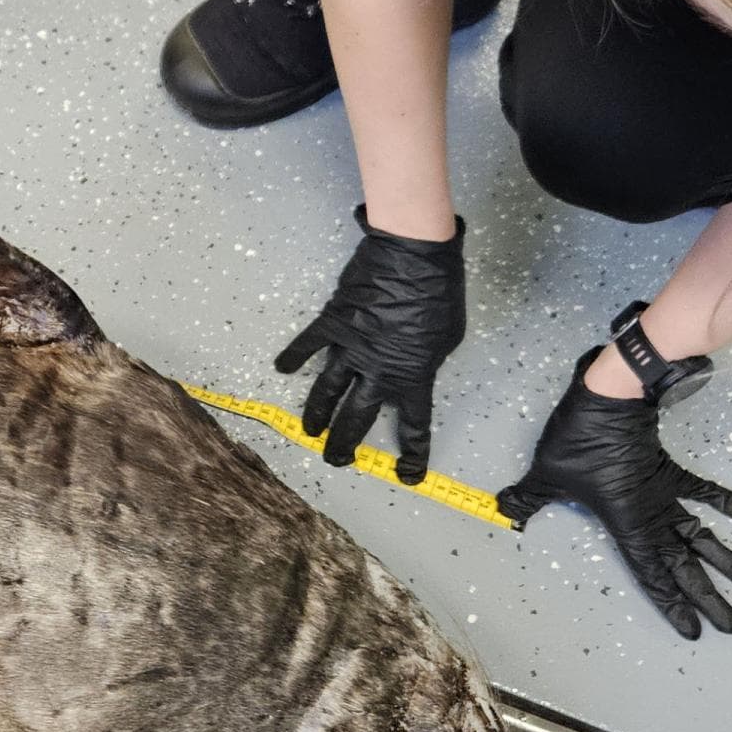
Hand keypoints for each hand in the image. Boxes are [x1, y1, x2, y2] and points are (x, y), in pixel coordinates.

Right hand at [274, 211, 464, 480]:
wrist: (412, 256)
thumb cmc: (439, 294)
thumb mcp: (448, 337)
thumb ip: (428, 361)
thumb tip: (412, 366)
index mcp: (412, 377)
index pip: (413, 426)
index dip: (412, 454)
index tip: (408, 475)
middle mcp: (376, 371)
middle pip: (356, 418)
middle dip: (345, 444)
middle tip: (337, 459)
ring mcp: (349, 348)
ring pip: (327, 392)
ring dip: (316, 415)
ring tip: (310, 432)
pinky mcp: (332, 323)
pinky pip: (307, 345)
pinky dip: (294, 357)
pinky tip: (283, 369)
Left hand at [498, 359, 731, 637]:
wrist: (609, 398)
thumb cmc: (577, 438)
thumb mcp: (546, 474)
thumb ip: (528, 498)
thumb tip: (505, 510)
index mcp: (626, 524)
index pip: (652, 574)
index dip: (671, 603)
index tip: (693, 631)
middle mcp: (652, 516)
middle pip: (686, 566)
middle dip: (710, 599)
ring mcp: (667, 494)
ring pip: (703, 537)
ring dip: (728, 563)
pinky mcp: (672, 471)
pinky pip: (705, 491)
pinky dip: (727, 503)